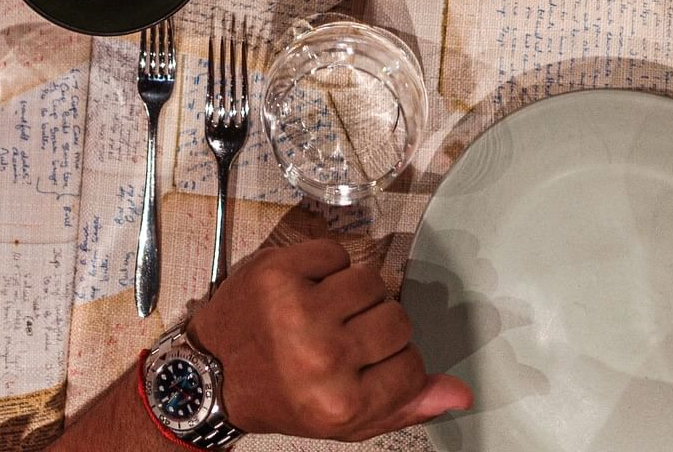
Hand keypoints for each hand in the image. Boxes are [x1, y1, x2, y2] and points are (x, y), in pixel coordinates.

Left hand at [189, 240, 470, 440]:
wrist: (212, 373)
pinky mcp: (278, 270)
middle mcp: (321, 356)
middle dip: (378, 323)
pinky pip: (335, 251)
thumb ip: (403, 406)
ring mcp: (297, 309)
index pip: (412, 365)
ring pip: (371, 280)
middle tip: (347, 334)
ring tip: (328, 309)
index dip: (397, 360)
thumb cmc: (281, 396)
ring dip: (357, 291)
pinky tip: (309, 287)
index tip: (372, 362)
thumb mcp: (344, 421)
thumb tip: (460, 392)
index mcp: (341, 403)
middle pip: (397, 318)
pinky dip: (328, 264)